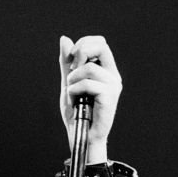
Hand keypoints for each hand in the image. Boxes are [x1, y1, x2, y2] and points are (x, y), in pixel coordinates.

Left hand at [59, 35, 121, 161]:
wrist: (81, 137)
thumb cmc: (77, 114)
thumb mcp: (68, 83)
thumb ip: (67, 63)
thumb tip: (64, 39)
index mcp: (106, 70)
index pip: (99, 42)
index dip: (83, 44)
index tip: (72, 60)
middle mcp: (113, 75)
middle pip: (100, 45)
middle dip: (80, 53)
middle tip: (71, 71)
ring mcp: (113, 85)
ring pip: (89, 67)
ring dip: (72, 80)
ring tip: (72, 94)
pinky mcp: (110, 96)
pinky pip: (87, 83)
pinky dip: (74, 91)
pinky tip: (75, 101)